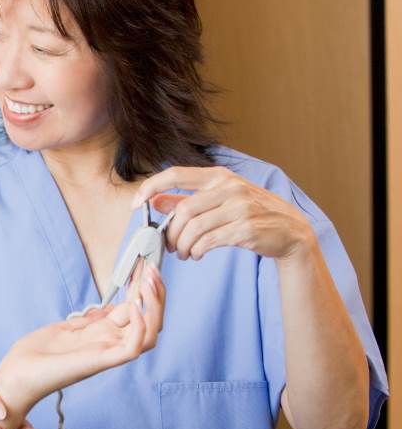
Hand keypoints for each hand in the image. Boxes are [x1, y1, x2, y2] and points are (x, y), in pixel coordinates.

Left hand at [0, 263, 165, 414]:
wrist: (16, 375)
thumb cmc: (36, 355)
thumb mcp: (65, 328)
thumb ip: (88, 320)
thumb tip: (107, 308)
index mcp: (103, 336)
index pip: (136, 310)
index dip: (144, 288)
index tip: (145, 265)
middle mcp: (110, 344)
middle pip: (151, 322)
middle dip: (156, 294)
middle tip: (153, 270)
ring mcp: (107, 353)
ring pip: (150, 334)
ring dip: (155, 307)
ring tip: (148, 283)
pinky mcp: (99, 361)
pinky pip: (132, 347)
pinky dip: (139, 326)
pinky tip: (134, 306)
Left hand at [132, 166, 315, 262]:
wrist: (291, 231)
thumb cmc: (251, 214)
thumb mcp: (219, 200)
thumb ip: (186, 199)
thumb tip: (154, 200)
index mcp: (219, 176)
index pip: (176, 174)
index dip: (151, 187)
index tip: (136, 204)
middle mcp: (230, 187)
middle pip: (182, 210)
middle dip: (170, 232)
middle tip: (170, 246)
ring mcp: (240, 207)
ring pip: (193, 228)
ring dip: (183, 246)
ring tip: (185, 253)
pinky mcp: (246, 228)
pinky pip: (208, 242)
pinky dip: (197, 251)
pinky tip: (198, 254)